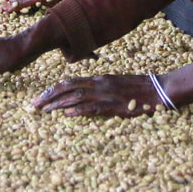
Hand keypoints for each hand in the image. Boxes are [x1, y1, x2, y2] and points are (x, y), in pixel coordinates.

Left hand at [33, 74, 161, 117]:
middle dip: (49, 95)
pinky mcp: (113, 106)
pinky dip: (77, 111)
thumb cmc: (138, 88)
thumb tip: (84, 93)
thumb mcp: (116, 82)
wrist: (157, 89)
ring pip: (76, 97)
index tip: (42, 95)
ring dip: (58, 104)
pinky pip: (92, 108)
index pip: (71, 81)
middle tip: (35, 104)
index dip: (54, 88)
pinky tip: (66, 115)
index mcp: (99, 78)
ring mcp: (105, 94)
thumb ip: (100, 86)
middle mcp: (99, 84)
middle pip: (68, 87)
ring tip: (44, 110)